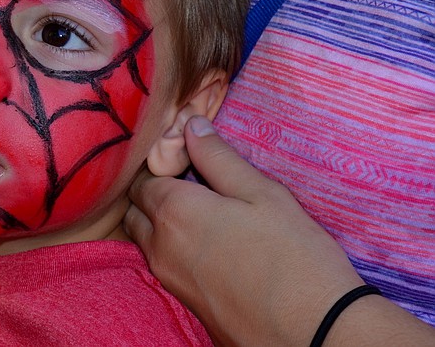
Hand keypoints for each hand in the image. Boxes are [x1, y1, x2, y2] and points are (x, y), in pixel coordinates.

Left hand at [125, 116, 364, 345]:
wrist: (316, 332)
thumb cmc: (294, 257)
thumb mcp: (262, 193)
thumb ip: (218, 157)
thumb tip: (191, 126)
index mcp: (173, 212)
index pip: (141, 178)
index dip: (161, 165)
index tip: (188, 161)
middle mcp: (160, 247)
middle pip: (137, 209)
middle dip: (154, 193)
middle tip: (194, 185)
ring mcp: (169, 279)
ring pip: (146, 240)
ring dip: (161, 223)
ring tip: (205, 215)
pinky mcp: (185, 304)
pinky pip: (164, 267)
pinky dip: (173, 250)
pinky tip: (212, 247)